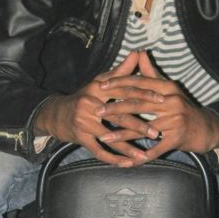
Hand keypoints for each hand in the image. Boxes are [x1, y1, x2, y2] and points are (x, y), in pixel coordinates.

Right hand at [34, 51, 164, 166]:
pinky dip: (114, 159)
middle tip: (158, 133)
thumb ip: (121, 71)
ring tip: (144, 156)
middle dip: (140, 126)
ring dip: (128, 148)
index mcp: (98, 88)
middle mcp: (89, 104)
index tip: (163, 100)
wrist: (56, 114)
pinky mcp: (80, 138)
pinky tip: (128, 164)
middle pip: (119, 116)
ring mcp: (84, 122)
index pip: (125, 90)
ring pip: (110, 137)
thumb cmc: (84, 97)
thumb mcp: (100, 82)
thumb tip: (138, 53)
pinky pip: (99, 151)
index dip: (144, 95)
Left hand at [97, 50, 218, 163]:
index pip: (139, 83)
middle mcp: (172, 102)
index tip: (100, 87)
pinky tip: (127, 159)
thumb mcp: (169, 89)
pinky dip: (141, 155)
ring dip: (122, 134)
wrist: (206, 129)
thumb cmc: (183, 108)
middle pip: (138, 103)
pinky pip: (155, 148)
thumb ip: (151, 74)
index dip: (119, 84)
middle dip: (115, 108)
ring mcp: (175, 121)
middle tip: (96, 111)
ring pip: (143, 127)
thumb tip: (139, 53)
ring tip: (104, 137)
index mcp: (167, 88)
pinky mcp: (177, 138)